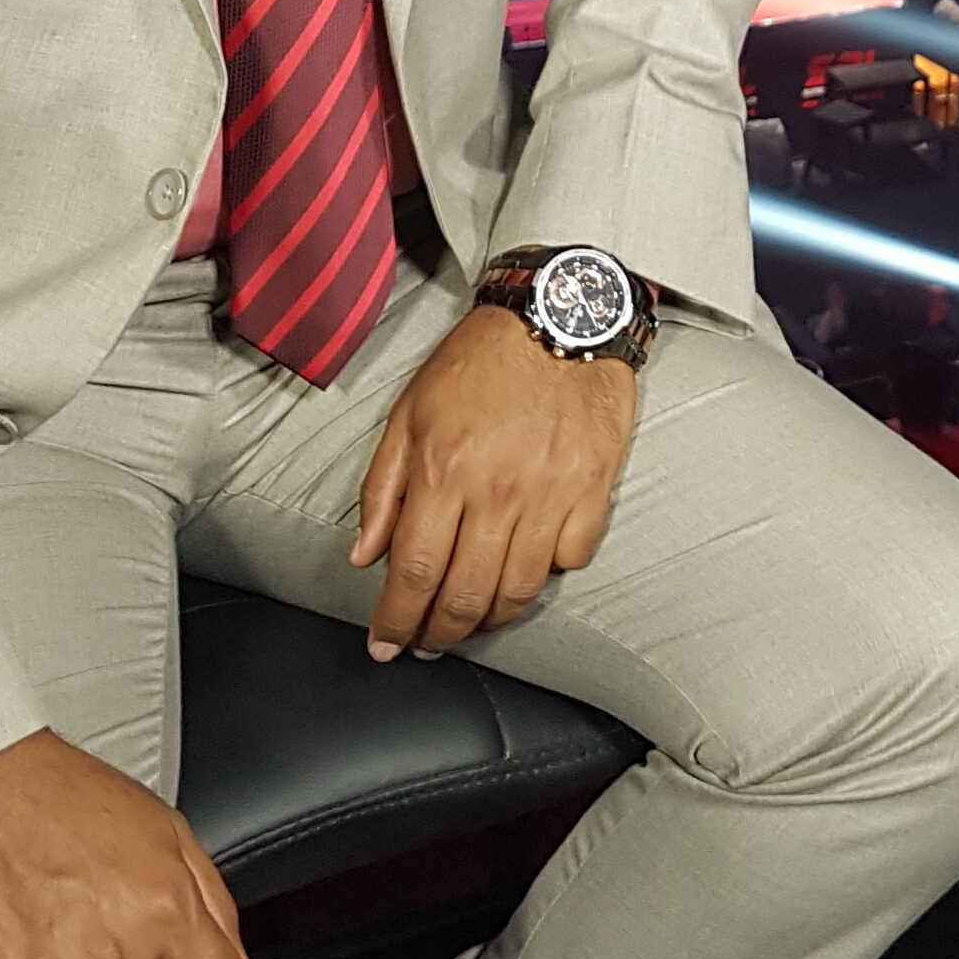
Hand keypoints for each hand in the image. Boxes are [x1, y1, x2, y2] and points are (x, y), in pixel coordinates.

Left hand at [351, 305, 636, 661]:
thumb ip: (383, 487)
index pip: (414, 572)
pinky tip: (525, 570)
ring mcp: (552, 494)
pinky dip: (546, 575)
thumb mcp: (410, 411)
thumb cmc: (481, 359)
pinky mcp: (594, 490)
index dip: (396, 620)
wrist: (560, 314)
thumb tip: (364, 555)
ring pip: (519, 590)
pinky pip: (570, 559)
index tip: (385, 644)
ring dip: (488, 619)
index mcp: (446, 470)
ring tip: (469, 621)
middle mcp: (500, 491)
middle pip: (465, 595)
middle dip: (438, 635)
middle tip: (425, 644)